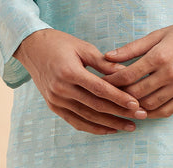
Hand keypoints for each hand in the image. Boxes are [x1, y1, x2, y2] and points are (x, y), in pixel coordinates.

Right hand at [13, 29, 146, 134]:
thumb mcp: (82, 47)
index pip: (100, 89)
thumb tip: (126, 73)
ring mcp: (56, 100)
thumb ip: (103, 63)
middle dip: (120, 113)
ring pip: (87, 117)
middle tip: (140, 116)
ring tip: (129, 126)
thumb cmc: (59, 43)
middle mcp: (61, 89)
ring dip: (109, 124)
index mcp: (69, 72)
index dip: (119, 98)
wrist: (31, 48)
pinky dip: (93, 127)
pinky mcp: (53, 106)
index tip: (136, 103)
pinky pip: (75, 121)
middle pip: (96, 106)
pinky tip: (108, 129)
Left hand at [104, 18, 172, 118]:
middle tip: (107, 95)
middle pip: (137, 92)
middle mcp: (170, 73)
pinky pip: (166, 111)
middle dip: (119, 95)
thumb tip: (108, 56)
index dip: (112, 80)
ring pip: (150, 104)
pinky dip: (152, 113)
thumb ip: (133, 47)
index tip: (101, 81)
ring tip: (122, 104)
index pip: (128, 75)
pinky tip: (142, 111)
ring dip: (134, 106)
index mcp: (160, 55)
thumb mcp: (158, 34)